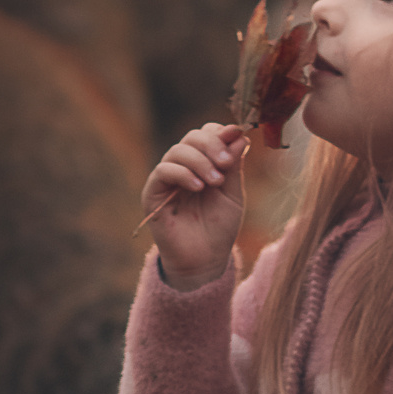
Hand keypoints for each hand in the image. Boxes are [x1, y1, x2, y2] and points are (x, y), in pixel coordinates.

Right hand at [142, 122, 247, 289]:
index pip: (207, 133)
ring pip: (178, 151)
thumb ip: (234, 165)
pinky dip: (183, 173)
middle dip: (212, 145)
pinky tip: (198, 187)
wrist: (205, 260)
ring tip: (216, 182)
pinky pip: (163, 171)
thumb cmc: (219, 228)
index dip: (221, 132)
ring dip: (200, 161)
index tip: (238, 138)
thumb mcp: (233, 193)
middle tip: (226, 164)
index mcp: (203, 163)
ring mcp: (167, 179)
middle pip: (192, 137)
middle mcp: (184, 167)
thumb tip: (239, 134)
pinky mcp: (153, 193)